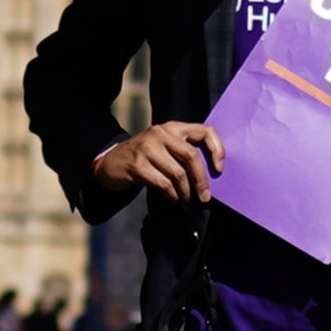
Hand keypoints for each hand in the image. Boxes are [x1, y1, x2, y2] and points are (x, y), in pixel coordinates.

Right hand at [90, 121, 222, 204]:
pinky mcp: (137, 165)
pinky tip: (175, 201)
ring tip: (188, 203)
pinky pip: (163, 184)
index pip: (205, 131)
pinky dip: (173, 196)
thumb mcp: (164, 146)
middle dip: (202, 180)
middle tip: (205, 198)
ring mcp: (147, 148)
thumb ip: (184, 151)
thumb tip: (210, 175)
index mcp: (172, 127)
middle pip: (191, 156)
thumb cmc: (144, 157)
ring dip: (187, 193)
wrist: (110, 161)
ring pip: (178, 174)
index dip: (217, 150)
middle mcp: (160, 133)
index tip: (219, 170)